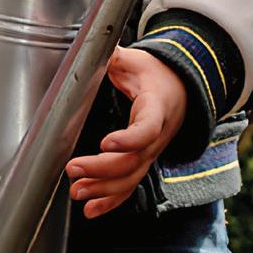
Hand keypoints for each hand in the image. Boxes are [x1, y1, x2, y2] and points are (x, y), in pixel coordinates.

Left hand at [66, 48, 184, 219]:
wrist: (179, 90)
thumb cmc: (153, 74)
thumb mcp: (135, 60)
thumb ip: (113, 55)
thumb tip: (91, 42)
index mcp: (156, 108)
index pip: (147, 128)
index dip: (129, 139)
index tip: (106, 143)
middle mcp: (157, 136)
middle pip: (134, 161)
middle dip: (102, 169)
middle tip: (72, 168)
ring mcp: (151, 153)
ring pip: (131, 179)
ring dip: (103, 190)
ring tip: (76, 192)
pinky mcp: (143, 163)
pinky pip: (130, 187)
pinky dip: (110, 201)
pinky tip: (90, 210)